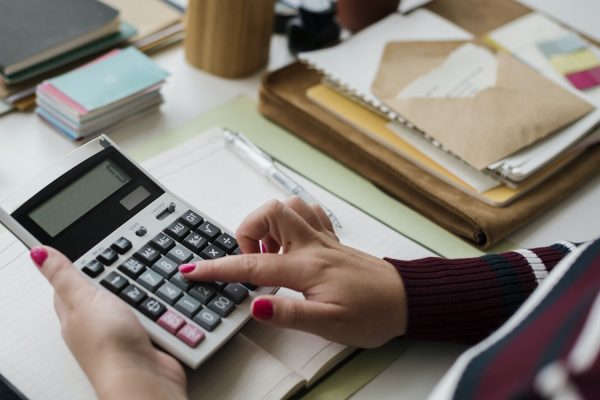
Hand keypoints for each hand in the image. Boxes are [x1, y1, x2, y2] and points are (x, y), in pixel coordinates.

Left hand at [30, 247, 186, 399]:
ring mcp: (121, 334)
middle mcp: (95, 325)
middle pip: (103, 290)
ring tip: (147, 283)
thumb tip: (37, 253)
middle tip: (127, 262)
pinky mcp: (144, 342)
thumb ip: (63, 275)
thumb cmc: (108, 346)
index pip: (69, 283)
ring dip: (142, 294)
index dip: (78, 264)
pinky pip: (153, 318)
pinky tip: (162, 307)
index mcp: (73, 313)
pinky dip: (159, 312)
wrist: (142, 380)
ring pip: (131, 302)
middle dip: (117, 276)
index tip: (90, 249)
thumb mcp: (83, 297)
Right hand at [180, 197, 407, 347]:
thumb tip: (255, 306)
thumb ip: (290, 314)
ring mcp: (323, 238)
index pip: (251, 266)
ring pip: (287, 206)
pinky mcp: (332, 240)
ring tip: (268, 253)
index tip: (191, 271)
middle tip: (249, 261)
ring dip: (269, 224)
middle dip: (246, 231)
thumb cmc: (373, 314)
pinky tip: (290, 242)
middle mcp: (313, 245)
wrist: (407, 301)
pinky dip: (291, 219)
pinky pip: (307, 212)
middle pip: (269, 213)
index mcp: (306, 267)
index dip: (217, 269)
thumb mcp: (330, 325)